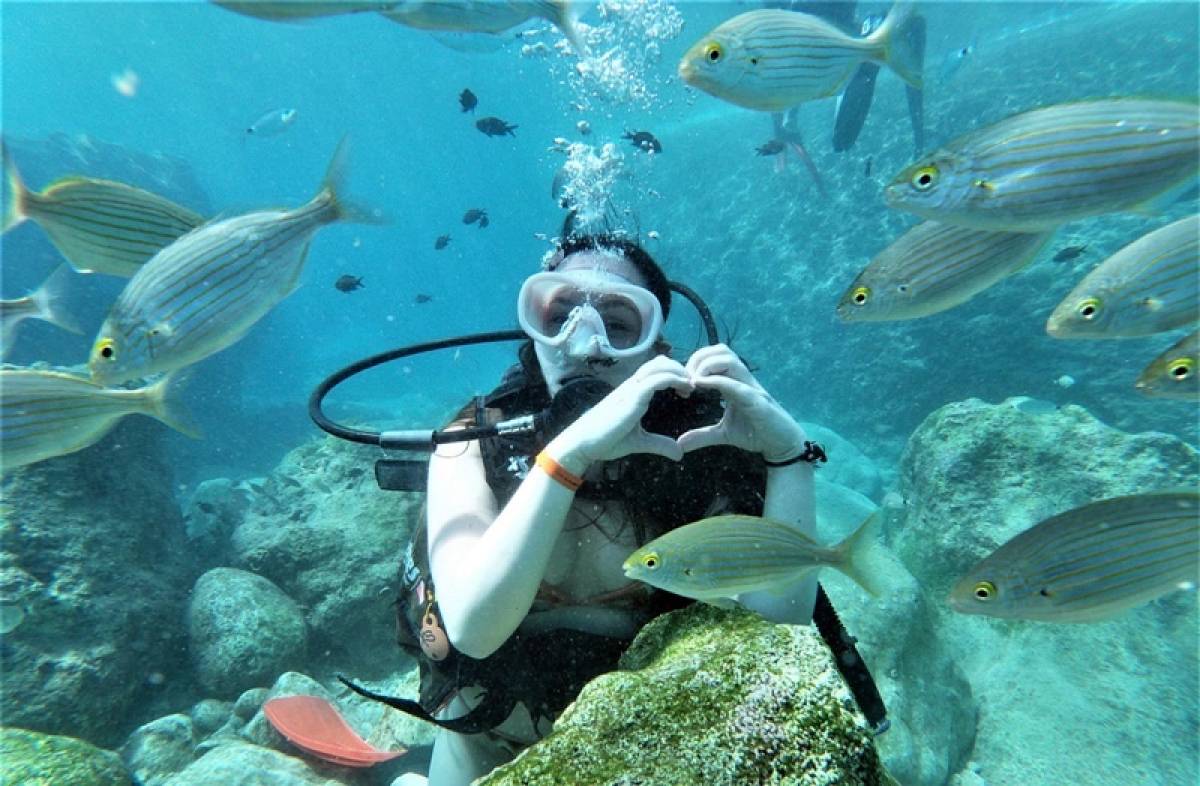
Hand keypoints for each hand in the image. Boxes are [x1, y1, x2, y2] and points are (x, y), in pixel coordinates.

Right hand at [547, 355, 692, 469]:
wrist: (583, 443)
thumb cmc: (605, 441)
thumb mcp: (639, 443)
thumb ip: (659, 444)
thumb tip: (679, 453)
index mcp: (633, 392)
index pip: (656, 370)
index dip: (674, 374)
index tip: (688, 389)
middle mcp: (633, 386)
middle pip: (660, 362)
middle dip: (680, 368)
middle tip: (693, 385)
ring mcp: (631, 390)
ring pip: (659, 366)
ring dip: (679, 370)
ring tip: (691, 384)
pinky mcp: (631, 397)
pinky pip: (655, 380)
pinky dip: (673, 378)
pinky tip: (685, 386)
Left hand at [678, 344, 806, 462]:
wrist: (781, 445)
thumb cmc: (756, 434)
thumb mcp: (723, 434)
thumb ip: (702, 435)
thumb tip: (680, 444)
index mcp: (734, 382)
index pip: (715, 356)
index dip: (695, 362)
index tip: (682, 383)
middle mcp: (742, 380)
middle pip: (721, 350)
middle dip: (698, 359)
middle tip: (686, 379)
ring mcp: (750, 387)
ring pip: (729, 360)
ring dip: (706, 366)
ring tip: (694, 381)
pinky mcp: (757, 401)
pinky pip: (737, 384)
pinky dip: (717, 381)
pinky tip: (701, 385)